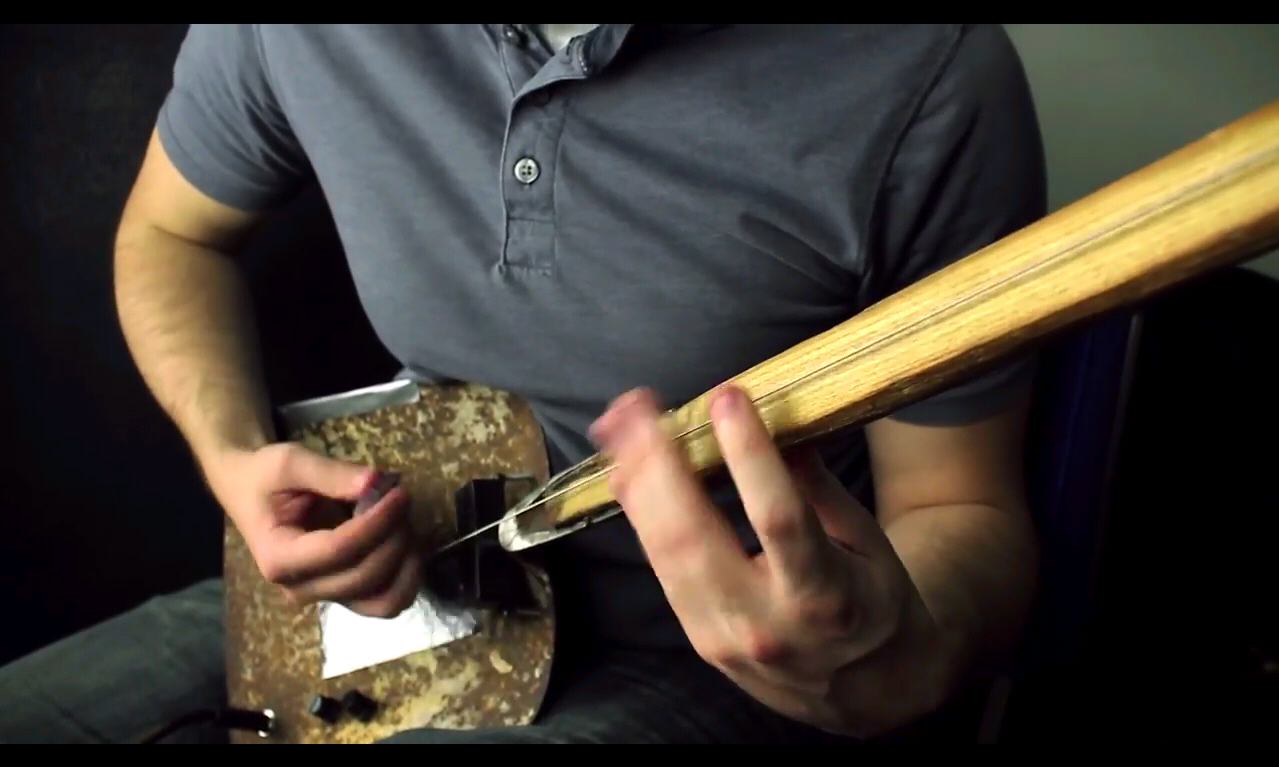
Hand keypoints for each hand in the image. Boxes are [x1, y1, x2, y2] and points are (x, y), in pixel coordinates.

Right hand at [206, 443, 420, 618]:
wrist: (249, 492)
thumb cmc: (265, 477)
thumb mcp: (290, 462)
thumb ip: (331, 473)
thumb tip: (377, 482)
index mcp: (278, 558)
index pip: (339, 550)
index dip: (377, 523)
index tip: (399, 493)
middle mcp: (300, 587)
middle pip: (364, 577)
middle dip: (394, 537)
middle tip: (402, 499)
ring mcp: (323, 596)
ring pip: (383, 601)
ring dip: (406, 564)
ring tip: (405, 524)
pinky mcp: (343, 594)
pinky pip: (386, 600)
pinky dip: (406, 577)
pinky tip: (406, 543)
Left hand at [590, 386, 938, 734]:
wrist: (866, 689)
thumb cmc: (870, 599)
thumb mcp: (868, 541)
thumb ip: (818, 486)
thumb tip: (774, 417)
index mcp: (826, 597)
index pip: (779, 519)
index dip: (749, 457)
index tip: (727, 397)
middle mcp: (765, 623)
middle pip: (695, 538)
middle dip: (658, 464)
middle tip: (640, 405)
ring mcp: (721, 637)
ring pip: (662, 553)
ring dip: (634, 482)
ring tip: (617, 425)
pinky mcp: (695, 638)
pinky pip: (659, 567)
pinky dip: (638, 514)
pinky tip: (624, 471)